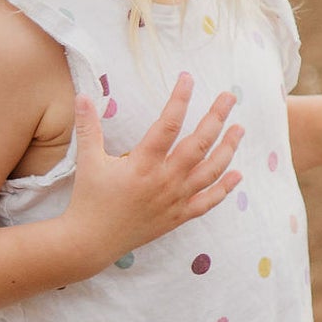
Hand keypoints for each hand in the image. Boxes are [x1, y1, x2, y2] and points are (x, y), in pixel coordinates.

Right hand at [65, 75, 240, 269]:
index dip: (180, 99)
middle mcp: (164, 180)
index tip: (188, 78)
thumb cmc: (89, 199)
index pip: (168, 125)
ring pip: (210, 171)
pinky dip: (224, 188)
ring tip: (239, 129)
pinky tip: (237, 174)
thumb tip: (82, 95)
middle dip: (216, 118)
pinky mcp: (178, 217)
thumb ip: (88, 127)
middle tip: (229, 97)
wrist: (91, 242)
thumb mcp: (88, 161)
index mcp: (142, 164)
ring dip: (228, 149)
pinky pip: (208, 202)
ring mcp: (174, 200)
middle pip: (198, 144)